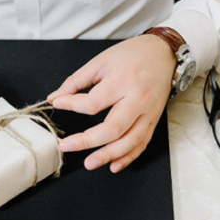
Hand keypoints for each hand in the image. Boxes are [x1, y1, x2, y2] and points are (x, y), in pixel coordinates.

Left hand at [47, 35, 175, 172]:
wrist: (163, 53)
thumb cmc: (132, 54)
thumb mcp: (102, 60)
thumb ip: (77, 80)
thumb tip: (56, 97)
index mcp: (122, 81)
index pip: (93, 103)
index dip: (72, 105)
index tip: (58, 103)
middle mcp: (138, 100)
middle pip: (113, 128)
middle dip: (87, 141)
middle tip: (66, 146)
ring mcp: (148, 112)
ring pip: (129, 141)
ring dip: (108, 155)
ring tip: (89, 163)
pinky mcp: (154, 120)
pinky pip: (142, 143)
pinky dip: (129, 157)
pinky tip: (114, 165)